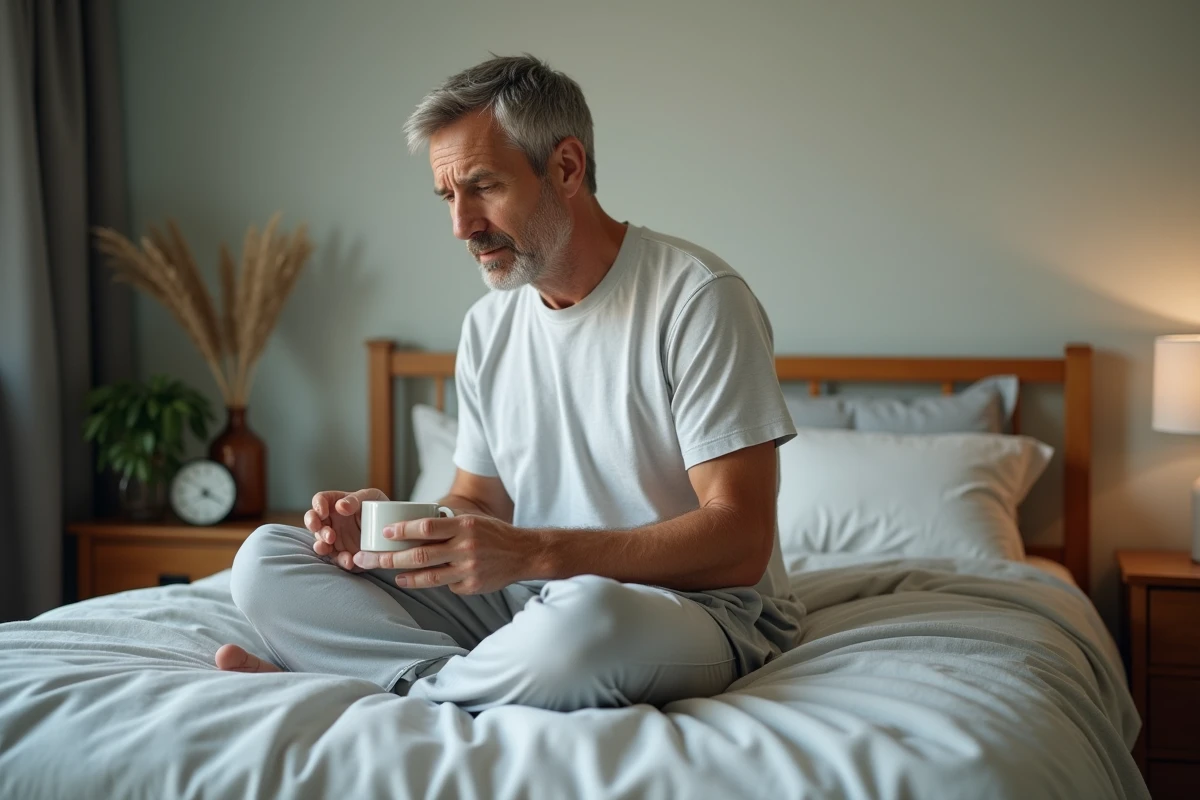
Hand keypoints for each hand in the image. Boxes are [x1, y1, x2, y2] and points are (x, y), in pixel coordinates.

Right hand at [304, 487, 388, 571]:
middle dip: (314, 527)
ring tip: (330, 545)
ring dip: (322, 545)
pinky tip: (349, 560)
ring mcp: (335, 538)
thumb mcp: (370, 496)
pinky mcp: (343, 553)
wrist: (393, 528)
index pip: (319, 500)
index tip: (323, 512)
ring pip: (320, 542)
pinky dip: (341, 560)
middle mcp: (331, 521)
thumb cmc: (379, 506)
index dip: (317, 506)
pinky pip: (338, 558)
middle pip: (313, 522)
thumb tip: (340, 506)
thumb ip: (355, 499)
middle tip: (327, 533)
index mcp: (335, 503)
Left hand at [352, 514, 539, 594]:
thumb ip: (446, 524)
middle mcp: (465, 547)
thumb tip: (413, 525)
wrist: (524, 554)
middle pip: (420, 555)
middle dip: (391, 558)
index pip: (426, 527)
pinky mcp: (472, 586)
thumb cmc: (493, 534)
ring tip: (394, 576)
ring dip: (406, 577)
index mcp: (464, 526)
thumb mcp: (472, 520)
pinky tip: (431, 580)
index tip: (385, 533)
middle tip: (371, 560)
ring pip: (429, 577)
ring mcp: (468, 569)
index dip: (402, 530)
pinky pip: (447, 586)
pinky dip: (437, 582)